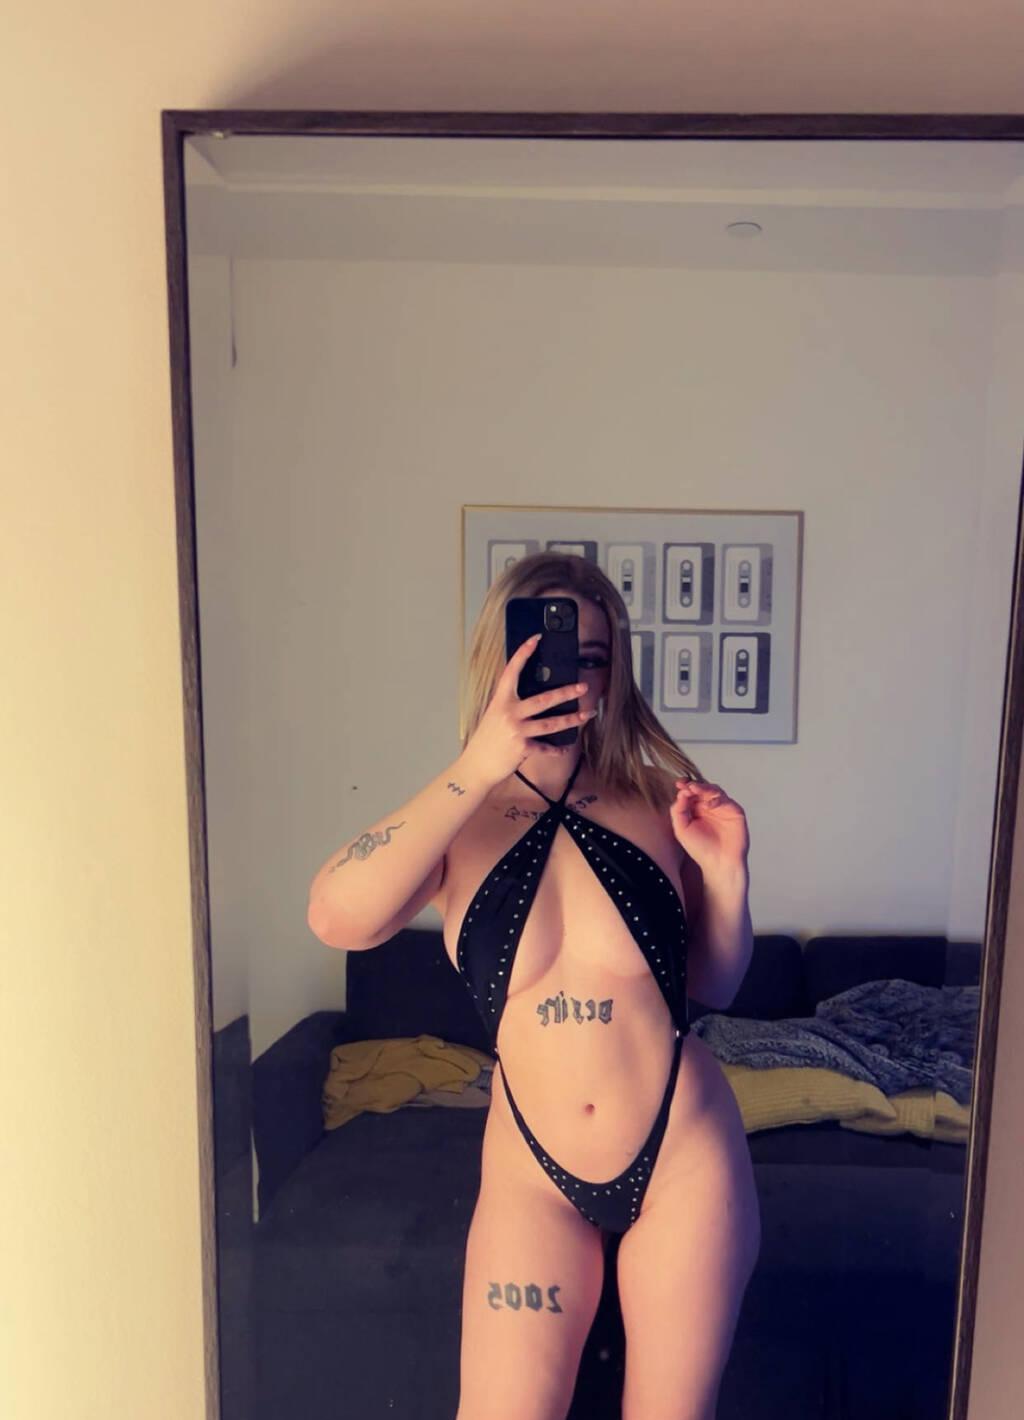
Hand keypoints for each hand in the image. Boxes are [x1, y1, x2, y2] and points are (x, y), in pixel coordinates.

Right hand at [460, 633, 595, 788]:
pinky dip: (557, 748)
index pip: (512, 671)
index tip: (535, 639)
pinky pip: (546, 747)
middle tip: (583, 687)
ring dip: (572, 719)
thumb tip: (535, 700)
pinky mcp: (522, 747)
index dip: (523, 653)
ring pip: (551, 723)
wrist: (476, 766)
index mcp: (500, 701)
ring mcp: (516, 730)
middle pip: (544, 699)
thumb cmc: (486, 741)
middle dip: (567, 693)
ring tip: (587, 715)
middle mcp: (509, 713)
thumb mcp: (494, 717)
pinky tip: (565, 747)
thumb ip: (511, 706)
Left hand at [668, 780, 748, 876]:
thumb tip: (681, 793)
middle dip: (694, 785)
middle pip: (702, 789)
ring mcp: (723, 808)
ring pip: (714, 790)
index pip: (691, 793)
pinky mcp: (734, 811)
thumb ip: (678, 811)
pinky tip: (708, 805)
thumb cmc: (701, 849)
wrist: (719, 863)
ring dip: (704, 788)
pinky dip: (716, 800)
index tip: (678, 784)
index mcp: (696, 809)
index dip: (685, 787)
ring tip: (695, 789)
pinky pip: (726, 800)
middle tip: (687, 786)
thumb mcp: (681, 829)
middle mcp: (710, 807)